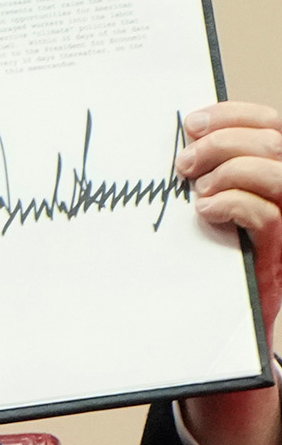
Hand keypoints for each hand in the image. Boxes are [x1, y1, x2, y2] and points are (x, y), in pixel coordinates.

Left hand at [175, 101, 281, 444]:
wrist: (224, 330)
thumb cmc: (208, 265)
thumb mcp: (206, 215)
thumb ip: (204, 181)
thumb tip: (173, 149)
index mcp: (272, 177)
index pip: (271, 126)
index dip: (235, 115)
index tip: (192, 121)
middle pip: (274, 142)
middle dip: (224, 141)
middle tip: (183, 160)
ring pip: (276, 171)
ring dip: (228, 170)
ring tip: (196, 191)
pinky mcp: (278, 252)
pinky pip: (269, 215)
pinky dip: (233, 203)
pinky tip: (206, 212)